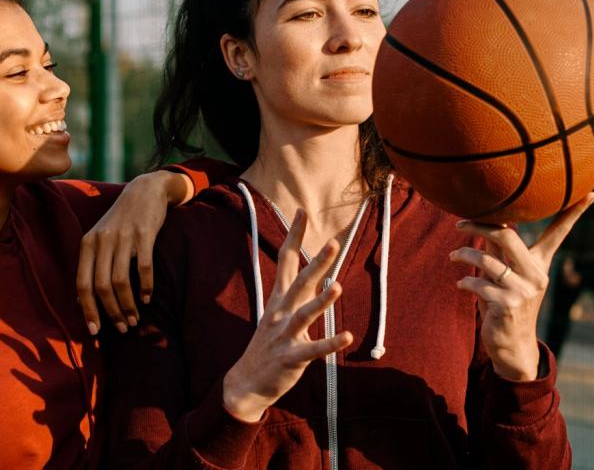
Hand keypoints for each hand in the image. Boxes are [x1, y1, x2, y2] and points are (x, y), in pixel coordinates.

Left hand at [76, 170, 192, 334]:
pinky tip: (148, 298)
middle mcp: (102, 240)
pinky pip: (143, 267)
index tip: (95, 330)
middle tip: (122, 328)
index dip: (87, 310)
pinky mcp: (144, 233)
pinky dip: (146, 287)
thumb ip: (90, 265)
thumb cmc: (121, 221)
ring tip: (134, 319)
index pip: (82, 284)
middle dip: (111, 312)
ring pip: (121, 281)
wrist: (144, 191)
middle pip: (101, 287)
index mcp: (88, 244)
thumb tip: (81, 301)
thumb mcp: (99, 238)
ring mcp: (123, 236)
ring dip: (128, 305)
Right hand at [222, 210, 353, 421]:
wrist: (246, 382)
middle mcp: (280, 313)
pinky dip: (330, 343)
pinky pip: (313, 350)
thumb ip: (293, 293)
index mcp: (278, 300)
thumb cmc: (268, 346)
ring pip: (304, 314)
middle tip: (332, 243)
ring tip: (336, 286)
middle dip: (316, 263)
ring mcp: (284, 335)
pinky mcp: (291, 358)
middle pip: (300, 282)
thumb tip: (314, 274)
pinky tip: (347, 336)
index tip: (302, 211)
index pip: (287, 260)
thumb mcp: (276, 314)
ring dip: (320, 301)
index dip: (294, 236)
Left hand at [450, 193, 593, 380]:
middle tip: (459, 224)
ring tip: (454, 257)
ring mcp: (524, 290)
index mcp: (540, 263)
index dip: (573, 213)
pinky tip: (461, 285)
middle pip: (508, 235)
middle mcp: (536, 274)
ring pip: (488, 260)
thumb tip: (486, 221)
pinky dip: (465, 282)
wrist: (511, 344)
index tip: (591, 193)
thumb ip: (498, 251)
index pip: (558, 234)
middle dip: (479, 226)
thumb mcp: (504, 274)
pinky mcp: (508, 305)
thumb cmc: (505, 302)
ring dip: (464, 255)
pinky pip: (479, 284)